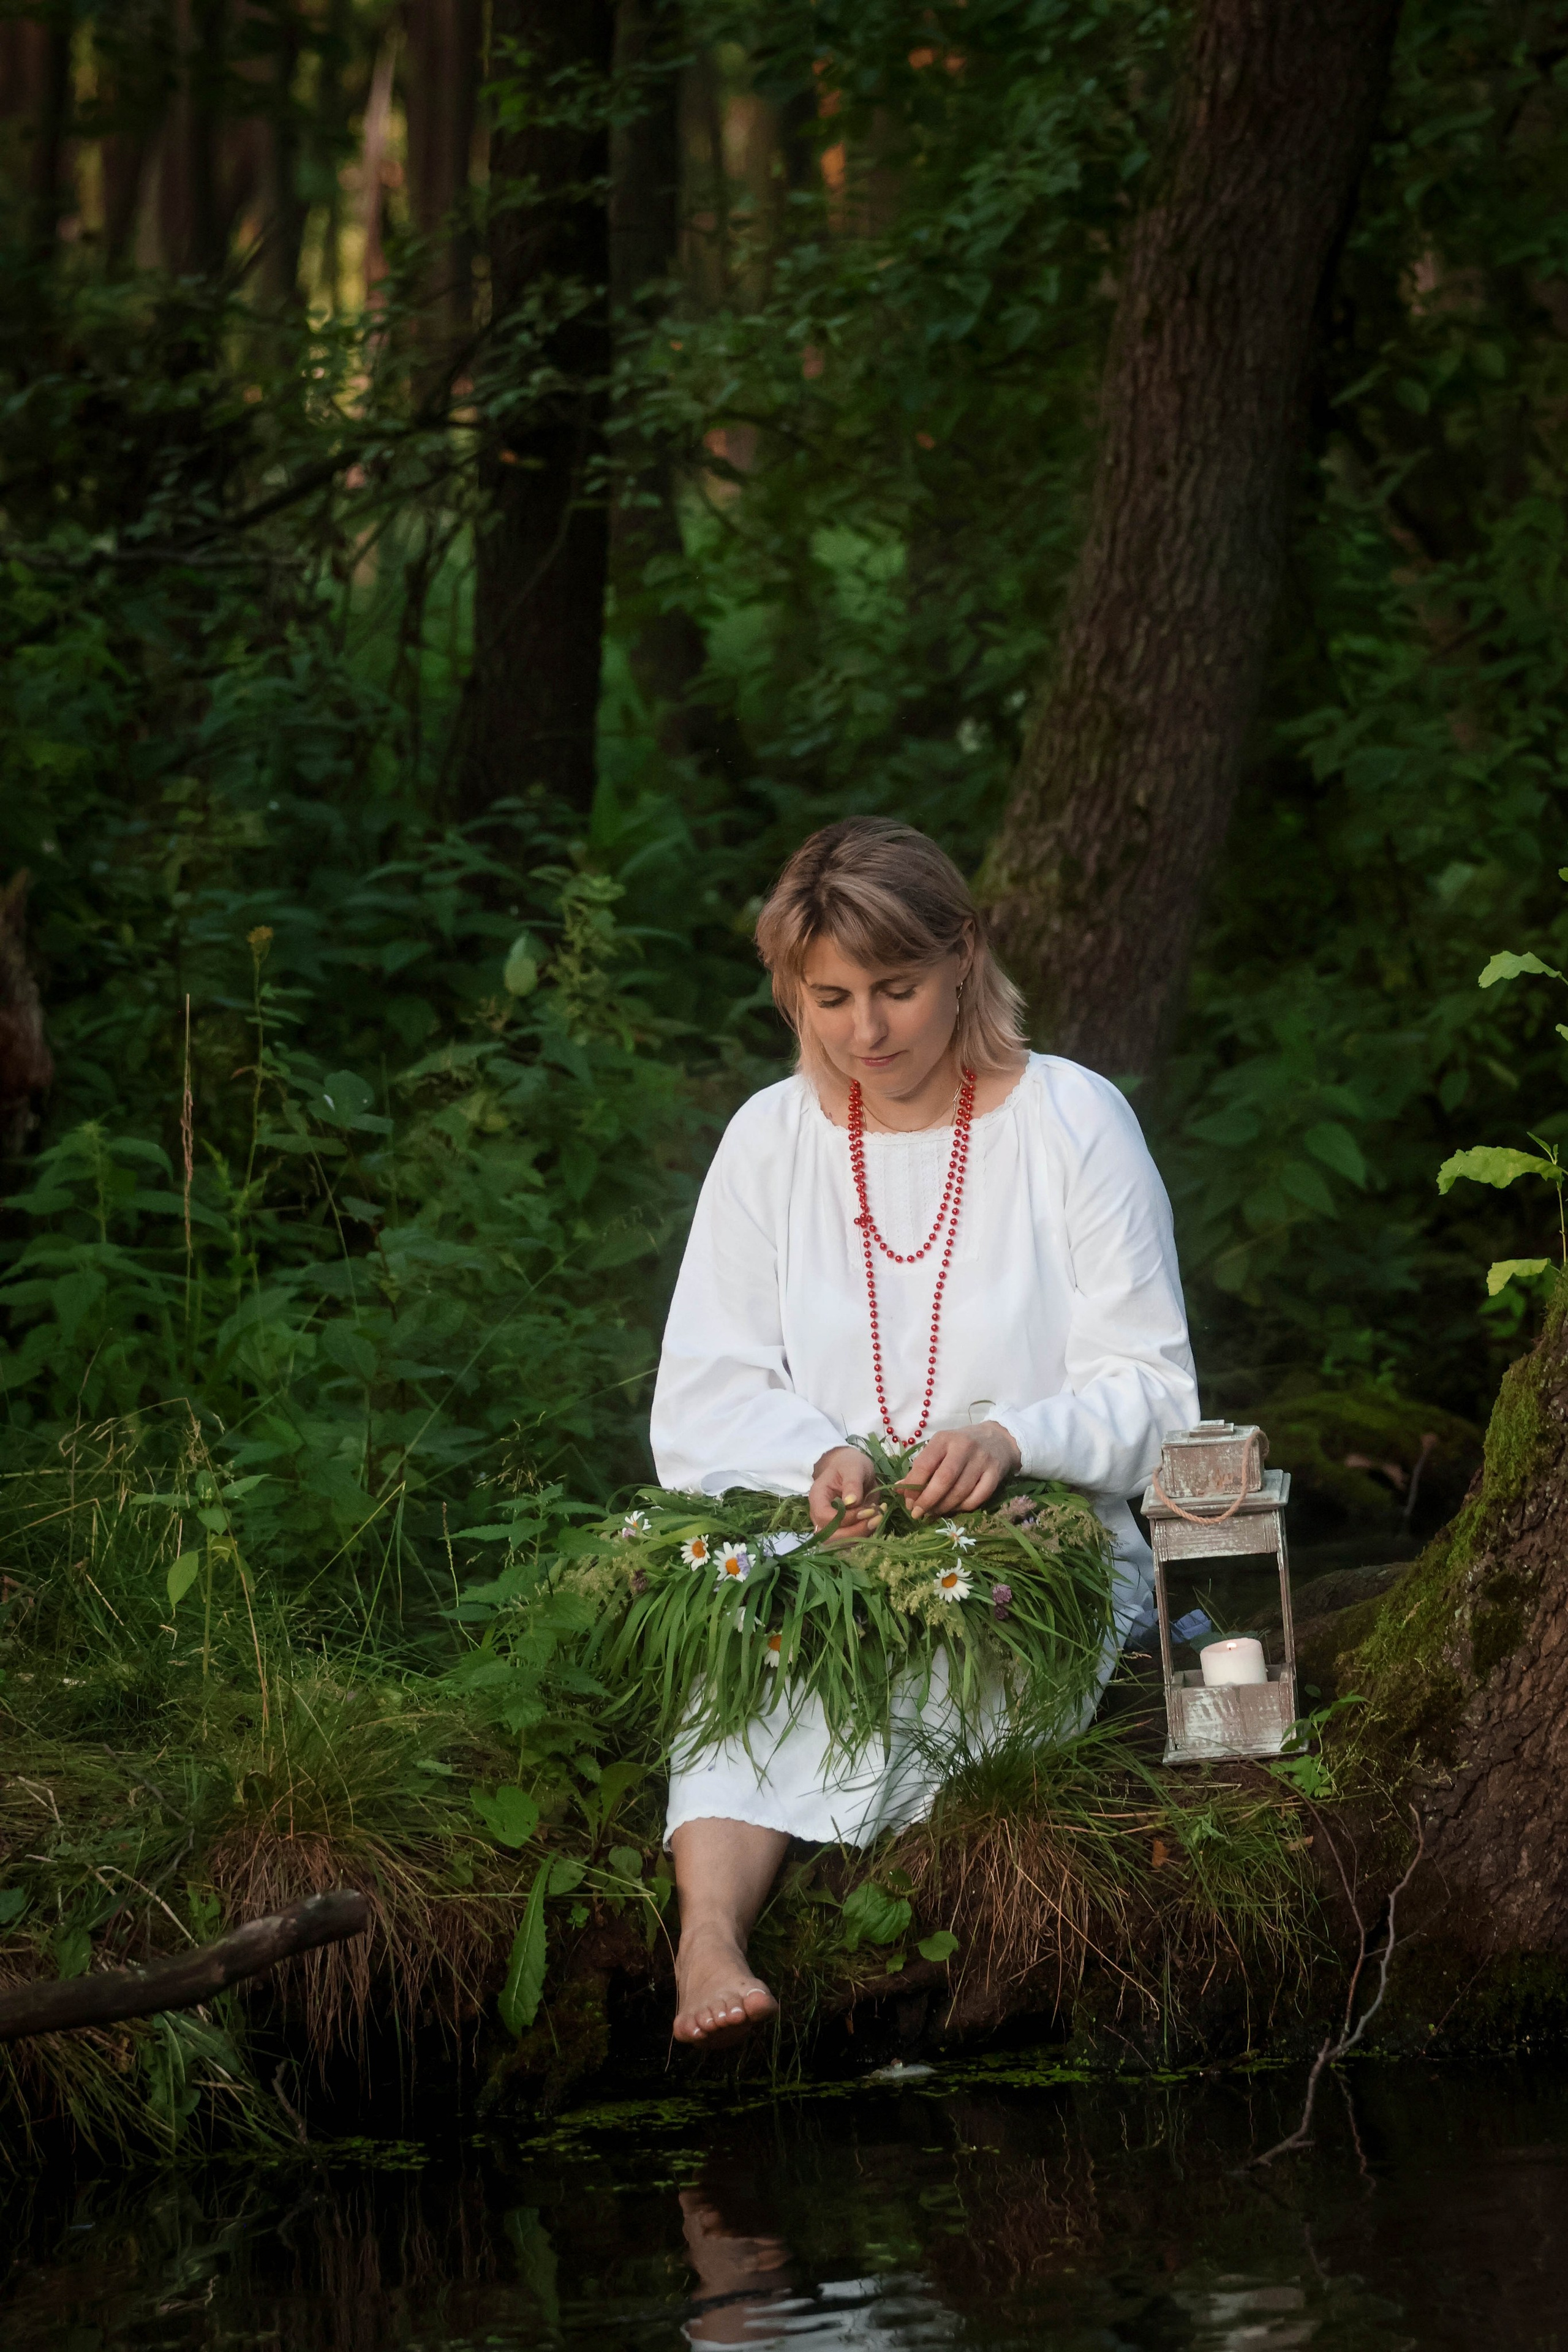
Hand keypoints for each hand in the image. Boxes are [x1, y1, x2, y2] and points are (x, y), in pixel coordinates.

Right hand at [808, 1445, 880, 1541]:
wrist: (851, 1466)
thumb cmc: (850, 1463)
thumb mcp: (853, 1467)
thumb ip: (852, 1483)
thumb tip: (851, 1502)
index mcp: (818, 1497)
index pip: (825, 1518)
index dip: (845, 1519)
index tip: (866, 1510)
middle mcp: (820, 1514)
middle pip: (830, 1536)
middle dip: (855, 1532)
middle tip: (876, 1518)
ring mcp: (830, 1524)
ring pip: (841, 1542)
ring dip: (862, 1534)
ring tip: (879, 1516)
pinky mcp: (843, 1528)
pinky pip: (852, 1539)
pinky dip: (866, 1533)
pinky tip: (878, 1517)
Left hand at [898, 1422, 1019, 1519]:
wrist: (998, 1439)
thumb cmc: (961, 1446)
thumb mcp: (939, 1448)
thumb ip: (921, 1467)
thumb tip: (899, 1489)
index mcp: (944, 1439)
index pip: (924, 1464)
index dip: (913, 1486)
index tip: (908, 1502)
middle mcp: (964, 1447)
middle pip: (944, 1479)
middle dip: (928, 1500)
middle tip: (918, 1513)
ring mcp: (982, 1460)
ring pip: (960, 1492)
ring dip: (944, 1507)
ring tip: (934, 1513)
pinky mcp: (995, 1474)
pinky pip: (977, 1498)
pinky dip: (963, 1508)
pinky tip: (954, 1509)